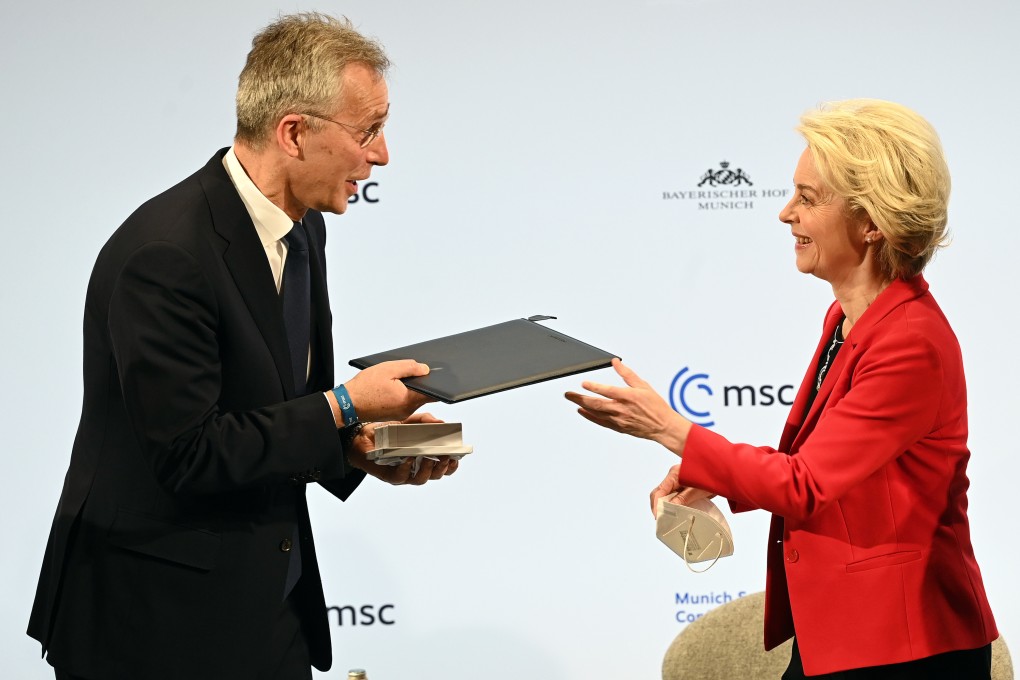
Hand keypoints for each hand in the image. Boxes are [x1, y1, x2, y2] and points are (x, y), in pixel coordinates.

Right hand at [344, 359, 433, 421]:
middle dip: (420, 383)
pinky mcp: (393, 415)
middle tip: (411, 372)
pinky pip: (403, 403)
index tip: (440, 378)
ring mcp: (400, 414)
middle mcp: (406, 410)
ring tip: (394, 379)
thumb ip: (409, 368)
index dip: (437, 384)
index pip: (433, 393)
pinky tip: (389, 387)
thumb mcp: (388, 369)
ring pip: (412, 398)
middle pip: (422, 395)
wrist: (347, 404)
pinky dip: (401, 394)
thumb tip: (425, 369)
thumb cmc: (364, 388)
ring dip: (408, 388)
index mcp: (408, 399)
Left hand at [346, 421, 458, 484]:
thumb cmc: (388, 431)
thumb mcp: (409, 421)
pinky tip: (409, 458)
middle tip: (445, 456)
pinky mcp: (390, 476)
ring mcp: (404, 473)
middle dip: (443, 467)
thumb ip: (424, 420)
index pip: (443, 465)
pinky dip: (406, 468)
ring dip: (427, 470)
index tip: (457, 456)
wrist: (363, 435)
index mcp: (424, 456)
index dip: (452, 464)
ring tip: (429, 457)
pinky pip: (401, 476)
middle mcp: (416, 467)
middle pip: (436, 474)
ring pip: (421, 479)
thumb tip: (440, 422)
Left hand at [564, 358, 691, 453]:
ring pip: (596, 413)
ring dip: (582, 406)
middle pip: (596, 403)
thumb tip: (616, 362)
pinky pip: (600, 422)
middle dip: (580, 398)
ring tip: (573, 400)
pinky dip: (589, 416)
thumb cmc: (655, 406)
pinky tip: (582, 411)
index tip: (583, 383)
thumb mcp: (643, 385)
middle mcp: (621, 409)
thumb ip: (627, 374)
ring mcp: (618, 420)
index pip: (606, 390)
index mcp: (628, 397)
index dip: (593, 387)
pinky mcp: (618, 428)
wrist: (663, 426)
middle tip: (568, 394)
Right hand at [649, 465, 713, 516]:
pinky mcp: (682, 485)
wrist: (722, 473)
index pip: (659, 491)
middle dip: (658, 506)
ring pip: (665, 495)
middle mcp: (672, 476)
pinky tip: (674, 512)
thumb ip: (682, 499)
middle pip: (659, 493)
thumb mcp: (697, 490)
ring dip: (664, 506)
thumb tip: (669, 509)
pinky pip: (672, 495)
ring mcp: (676, 480)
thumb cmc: (711, 478)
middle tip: (661, 520)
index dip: (656, 505)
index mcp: (674, 474)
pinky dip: (671, 504)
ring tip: (666, 518)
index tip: (658, 517)